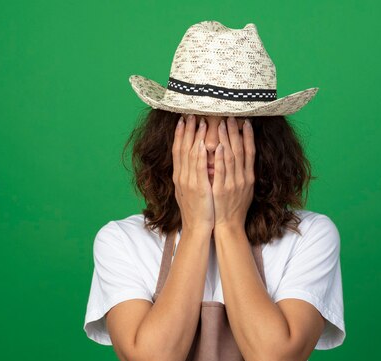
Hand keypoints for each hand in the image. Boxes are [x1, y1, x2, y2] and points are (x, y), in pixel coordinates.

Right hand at [172, 114, 213, 234]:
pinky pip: (198, 168)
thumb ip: (191, 175)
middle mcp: (182, 177)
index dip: (180, 134)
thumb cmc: (197, 210)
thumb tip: (192, 162)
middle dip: (186, 130)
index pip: (178, 151)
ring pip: (190, 155)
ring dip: (194, 137)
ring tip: (199, 121)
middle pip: (182, 148)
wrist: (197, 227)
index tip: (182, 120)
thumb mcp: (190, 190)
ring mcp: (189, 182)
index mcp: (180, 177)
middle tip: (189, 113)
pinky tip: (202, 143)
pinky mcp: (198, 188)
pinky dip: (199, 155)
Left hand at [212, 116, 255, 229]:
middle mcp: (243, 178)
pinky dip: (220, 158)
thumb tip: (243, 158)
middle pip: (240, 151)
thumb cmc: (235, 207)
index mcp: (249, 177)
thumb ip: (243, 173)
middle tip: (231, 117)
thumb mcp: (245, 189)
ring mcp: (232, 184)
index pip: (250, 152)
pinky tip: (217, 146)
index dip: (249, 136)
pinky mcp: (221, 190)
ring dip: (227, 139)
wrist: (229, 225)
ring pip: (231, 157)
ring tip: (222, 124)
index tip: (246, 122)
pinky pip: (221, 171)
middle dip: (236, 133)